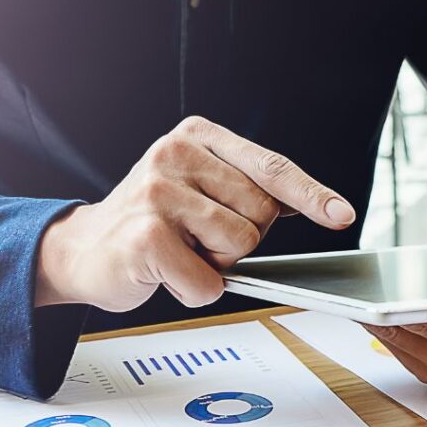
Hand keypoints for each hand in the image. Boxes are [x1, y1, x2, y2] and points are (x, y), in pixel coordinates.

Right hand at [35, 116, 355, 310]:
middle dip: (241, 240)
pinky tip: (164, 272)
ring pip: (239, 246)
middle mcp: (176, 154)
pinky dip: (193, 289)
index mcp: (196, 137)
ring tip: (180, 253)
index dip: (311, 195)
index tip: (341, 215)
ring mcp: (158, 192)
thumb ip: (245, 190)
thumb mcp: (199, 190)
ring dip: (215, 266)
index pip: (271, 167)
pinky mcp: (147, 235)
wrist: (84, 250)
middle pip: (262, 214)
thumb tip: (310, 206)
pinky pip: (208, 281)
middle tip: (198, 238)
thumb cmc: (151, 223)